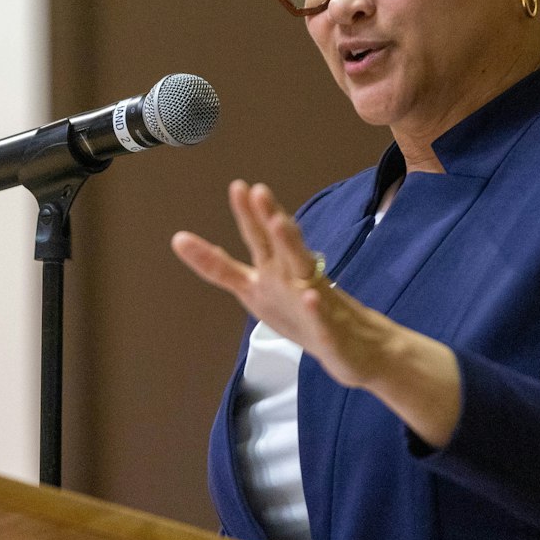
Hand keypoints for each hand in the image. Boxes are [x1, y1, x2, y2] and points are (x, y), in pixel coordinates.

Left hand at [171, 180, 461, 446]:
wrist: (356, 351)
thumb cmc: (303, 318)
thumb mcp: (254, 293)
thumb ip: (223, 270)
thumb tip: (183, 243)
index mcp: (273, 274)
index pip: (253, 242)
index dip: (244, 217)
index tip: (237, 187)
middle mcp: (292, 279)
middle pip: (277, 245)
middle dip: (266, 217)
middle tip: (256, 189)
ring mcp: (314, 300)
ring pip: (301, 268)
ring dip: (291, 246)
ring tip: (279, 223)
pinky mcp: (329, 330)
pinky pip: (322, 318)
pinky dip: (317, 308)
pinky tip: (312, 298)